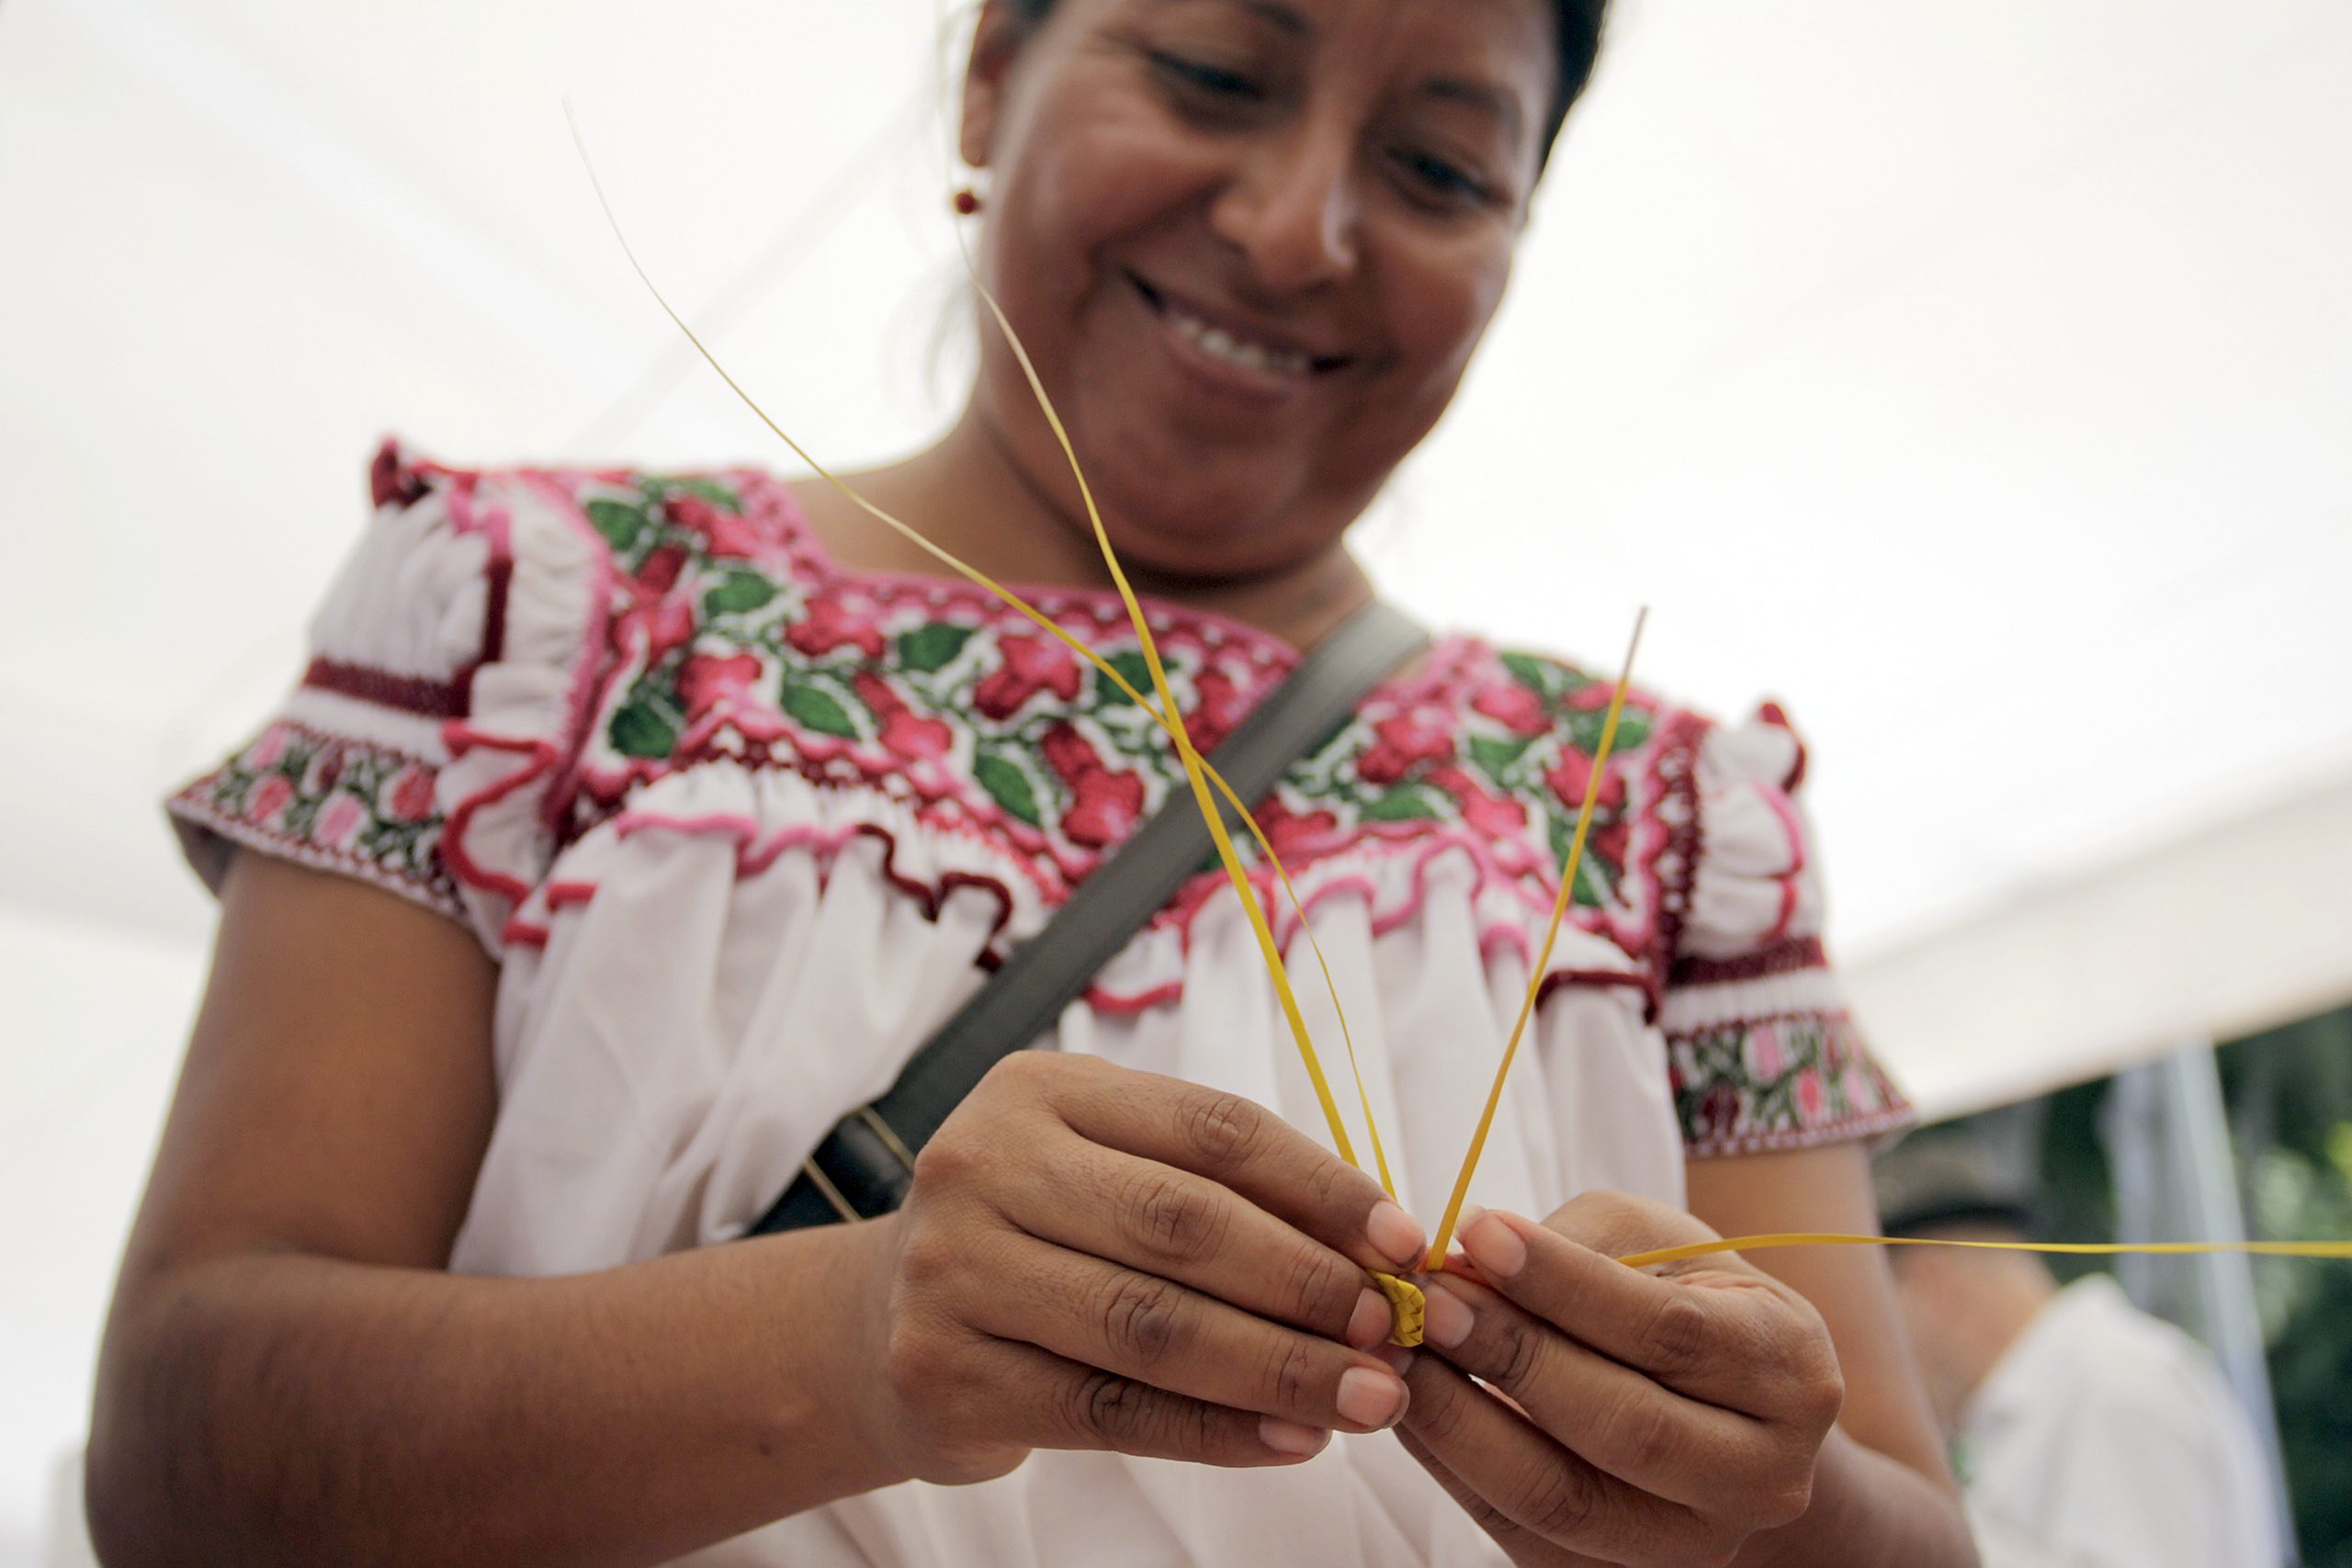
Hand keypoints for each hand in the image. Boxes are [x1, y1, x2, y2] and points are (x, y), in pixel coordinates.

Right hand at [843, 1053, 1425, 1484]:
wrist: (879, 1324)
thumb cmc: (1036, 1236)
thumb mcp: (1107, 1171)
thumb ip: (1221, 1190)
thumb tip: (1380, 1245)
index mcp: (1041, 1090)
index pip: (1212, 1130)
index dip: (1321, 1186)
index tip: (1406, 1240)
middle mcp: (984, 1165)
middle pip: (1184, 1226)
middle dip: (1308, 1282)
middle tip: (1397, 1329)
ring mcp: (955, 1270)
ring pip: (1150, 1325)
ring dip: (1278, 1366)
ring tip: (1368, 1396)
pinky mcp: (947, 1373)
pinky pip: (1109, 1408)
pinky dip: (1214, 1431)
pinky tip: (1290, 1439)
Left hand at [1393, 1193, 1843, 1567]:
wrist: (1716, 1409)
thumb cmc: (1679, 1297)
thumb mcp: (1653, 1241)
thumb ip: (1575, 1244)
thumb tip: (1469, 1257)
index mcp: (1789, 1369)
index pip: (1670, 1330)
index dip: (1564, 1283)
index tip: (1478, 1232)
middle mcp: (1762, 1475)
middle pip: (1624, 1426)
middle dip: (1511, 1356)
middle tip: (1426, 1299)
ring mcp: (1694, 1542)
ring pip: (1564, 1496)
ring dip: (1462, 1421)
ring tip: (1400, 1352)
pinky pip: (1520, 1531)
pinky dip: (1452, 1466)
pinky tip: (1411, 1403)